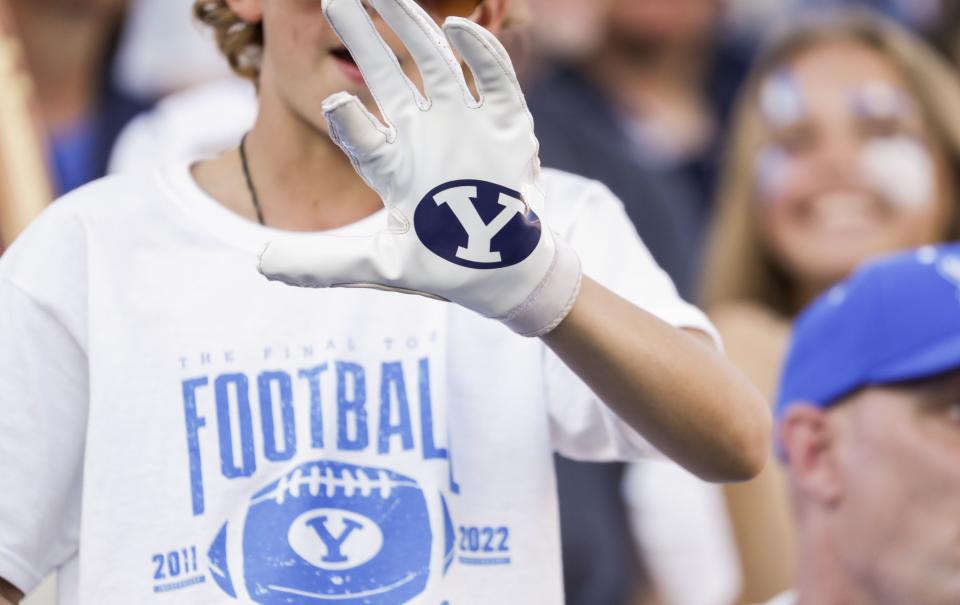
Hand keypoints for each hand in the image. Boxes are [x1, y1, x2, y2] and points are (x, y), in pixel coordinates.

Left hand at [258, 0, 580, 336]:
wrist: (505, 276)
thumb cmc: (442, 269)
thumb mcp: (378, 265)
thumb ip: (322, 262)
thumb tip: (260, 264)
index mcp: (392, 165)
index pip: (360, 132)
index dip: (348, 117)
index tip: (336, 103)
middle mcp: (424, 136)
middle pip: (388, 77)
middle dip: (365, 38)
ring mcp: (466, 127)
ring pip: (437, 64)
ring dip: (414, 27)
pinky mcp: (507, 127)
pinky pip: (494, 80)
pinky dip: (481, 52)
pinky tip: (457, 26)